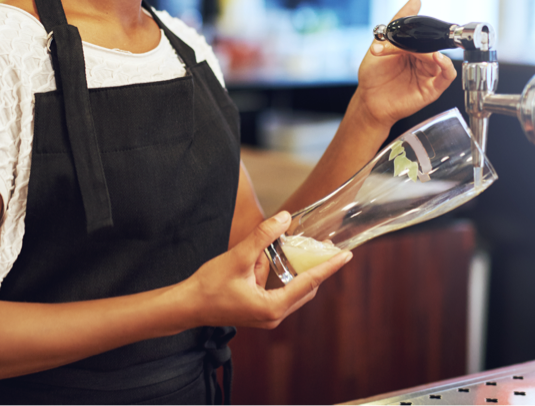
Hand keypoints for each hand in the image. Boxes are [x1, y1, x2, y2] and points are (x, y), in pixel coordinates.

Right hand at [184, 212, 350, 329]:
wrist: (187, 305)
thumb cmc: (209, 286)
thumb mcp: (238, 257)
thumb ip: (263, 236)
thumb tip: (284, 218)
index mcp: (273, 307)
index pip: (310, 283)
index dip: (329, 266)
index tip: (347, 255)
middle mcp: (274, 315)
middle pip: (306, 288)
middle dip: (316, 266)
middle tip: (327, 246)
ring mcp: (266, 315)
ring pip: (293, 289)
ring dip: (296, 269)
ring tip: (300, 246)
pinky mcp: (258, 310)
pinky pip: (279, 290)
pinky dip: (281, 274)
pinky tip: (267, 257)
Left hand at [354, 0, 456, 130]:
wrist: (367, 100)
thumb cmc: (373, 75)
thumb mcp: (382, 44)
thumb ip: (398, 21)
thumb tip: (415, 0)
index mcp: (414, 50)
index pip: (424, 35)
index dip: (418, 30)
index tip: (410, 24)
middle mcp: (424, 61)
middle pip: (432, 46)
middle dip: (418, 44)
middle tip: (399, 47)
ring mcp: (429, 75)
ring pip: (440, 58)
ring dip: (430, 53)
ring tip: (416, 53)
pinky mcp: (433, 89)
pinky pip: (447, 76)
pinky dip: (446, 66)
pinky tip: (437, 58)